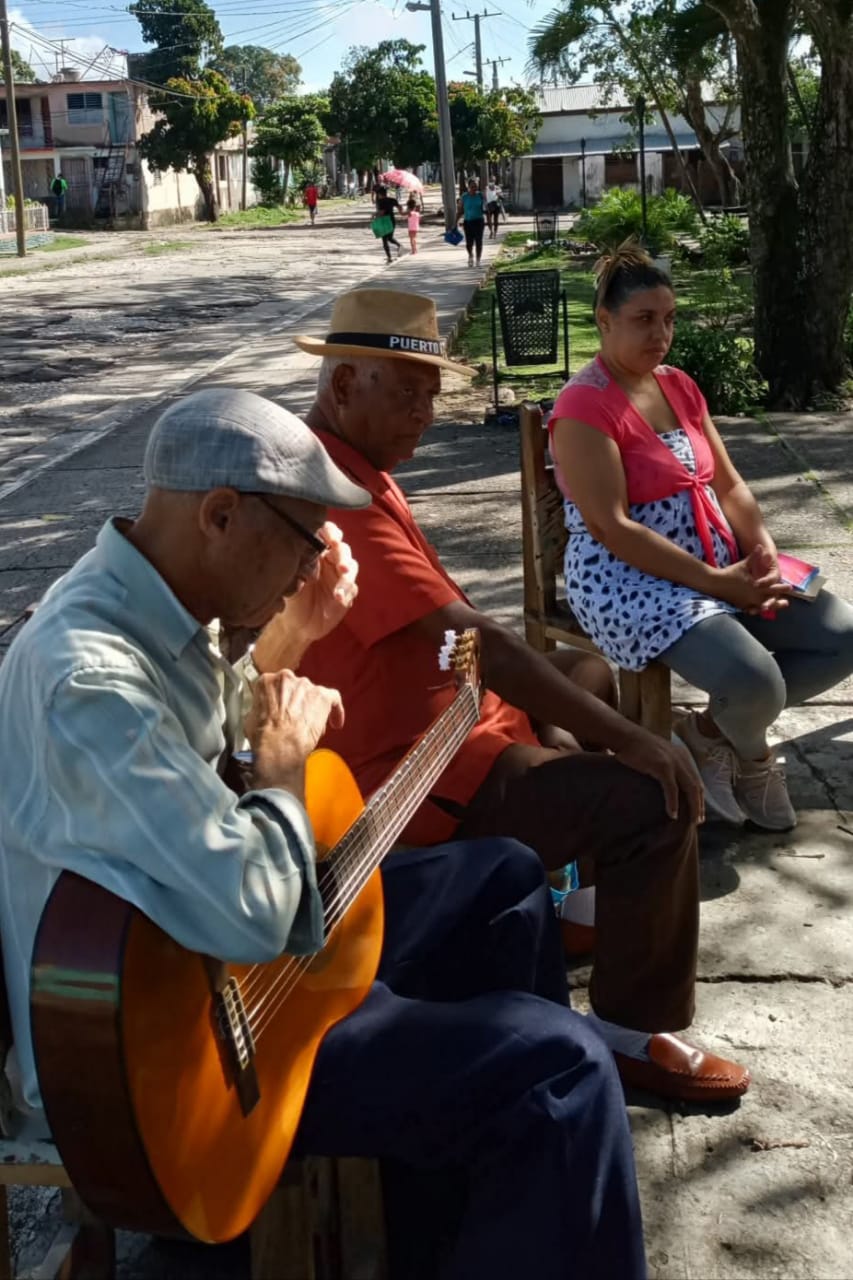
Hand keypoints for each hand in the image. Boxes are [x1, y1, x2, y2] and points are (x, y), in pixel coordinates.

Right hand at [246, 670, 344, 797]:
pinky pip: (333, 698)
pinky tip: (336, 722)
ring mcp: (305, 686)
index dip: (281, 700)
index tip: (282, 710)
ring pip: (313, 694)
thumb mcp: (250, 718)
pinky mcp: (322, 696)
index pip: (276, 686)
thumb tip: (262, 715)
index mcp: (267, 681)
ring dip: (313, 708)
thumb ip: (260, 709)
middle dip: (297, 704)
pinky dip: (336, 710)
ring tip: (312, 727)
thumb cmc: (264, 735)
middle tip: (296, 720)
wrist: (279, 744)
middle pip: (296, 688)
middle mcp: (287, 678)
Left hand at [253, 523, 357, 671]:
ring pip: (351, 566)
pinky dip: (347, 591)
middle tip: (340, 561)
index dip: (331, 532)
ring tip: (343, 576)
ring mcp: (340, 576)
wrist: (296, 626)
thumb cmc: (290, 598)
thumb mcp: (290, 580)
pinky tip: (339, 598)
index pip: (326, 534)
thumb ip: (299, 565)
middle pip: (342, 549)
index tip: (332, 539)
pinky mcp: (348, 592)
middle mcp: (330, 561)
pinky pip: (352, 588)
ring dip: (348, 572)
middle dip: (343, 553)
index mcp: (315, 552)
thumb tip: (305, 552)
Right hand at [613, 727, 703, 823]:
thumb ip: (668, 765)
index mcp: (683, 756)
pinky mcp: (663, 767)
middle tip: (698, 821)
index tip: (699, 812)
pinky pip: (672, 789)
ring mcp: (674, 762)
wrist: (626, 736)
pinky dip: (673, 803)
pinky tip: (673, 815)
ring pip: (690, 789)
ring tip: (691, 821)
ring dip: (692, 807)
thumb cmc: (637, 747)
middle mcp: (682, 759)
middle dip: (699, 805)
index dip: (699, 797)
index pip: (696, 780)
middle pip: (696, 786)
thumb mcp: (659, 754)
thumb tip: (669, 782)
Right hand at [712, 547, 790, 613]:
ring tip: (774, 609)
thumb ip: (755, 557)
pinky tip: (759, 611)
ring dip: (769, 607)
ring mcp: (747, 602)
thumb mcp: (744, 564)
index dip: (781, 587)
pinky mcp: (740, 606)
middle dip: (778, 602)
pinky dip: (756, 610)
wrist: (716, 583)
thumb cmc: (731, 573)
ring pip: (761, 607)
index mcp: (756, 586)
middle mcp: (753, 596)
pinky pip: (751, 609)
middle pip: (769, 600)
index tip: (790, 587)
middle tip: (786, 603)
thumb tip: (761, 546)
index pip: (772, 587)